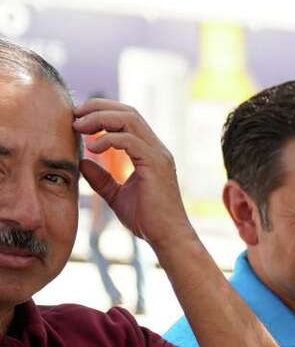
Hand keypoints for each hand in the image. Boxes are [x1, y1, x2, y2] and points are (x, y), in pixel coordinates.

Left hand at [71, 99, 192, 249]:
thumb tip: (83, 162)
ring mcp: (158, 155)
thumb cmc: (148, 221)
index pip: (127, 118)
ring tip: (79, 127)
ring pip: (128, 119)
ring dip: (99, 118)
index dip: (101, 112)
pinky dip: (107, 139)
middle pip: (127, 111)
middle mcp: (156, 149)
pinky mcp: (155, 164)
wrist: (168, 238)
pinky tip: (93, 148)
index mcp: (150, 153)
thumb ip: (101, 179)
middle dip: (97, 108)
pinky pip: (129, 140)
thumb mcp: (116, 196)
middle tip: (74, 116)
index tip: (78, 120)